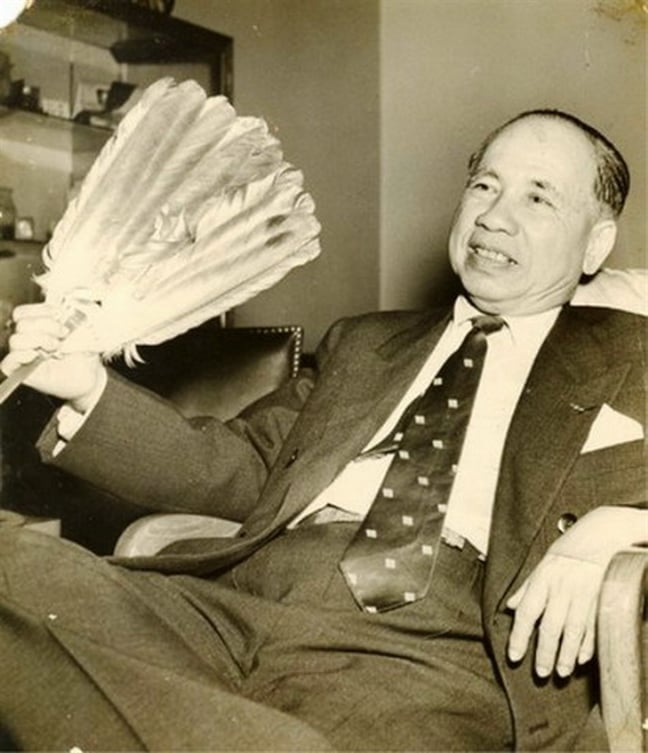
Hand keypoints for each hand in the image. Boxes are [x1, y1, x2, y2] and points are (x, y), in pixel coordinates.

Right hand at [1, 303, 104, 409]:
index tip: (60, 313)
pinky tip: (37, 356)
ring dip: (40, 340)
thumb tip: (60, 308)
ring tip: (56, 348)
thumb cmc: (83, 355)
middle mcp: (27, 339)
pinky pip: (8, 362)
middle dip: (46, 325)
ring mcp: (23, 355)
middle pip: (21, 323)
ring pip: (16, 340)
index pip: (22, 312)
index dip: (40, 309)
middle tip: (64, 334)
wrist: (90, 377)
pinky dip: (22, 356)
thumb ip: (67, 317)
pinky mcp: (22, 372)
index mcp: (37, 327)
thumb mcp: (78, 331)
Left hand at [506, 506, 646, 677]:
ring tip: (560, 672)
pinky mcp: (603, 599)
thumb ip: (527, 587)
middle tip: (540, 672)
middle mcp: (562, 588)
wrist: (603, 534)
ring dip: (565, 655)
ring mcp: (585, 595)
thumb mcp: (544, 563)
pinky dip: (588, 645)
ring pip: (573, 631)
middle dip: (544, 653)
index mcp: (544, 579)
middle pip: (550, 627)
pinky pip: (594, 627)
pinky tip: (581, 659)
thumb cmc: (570, 549)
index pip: (527, 612)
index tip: (514, 655)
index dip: (519, 636)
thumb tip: (509, 606)